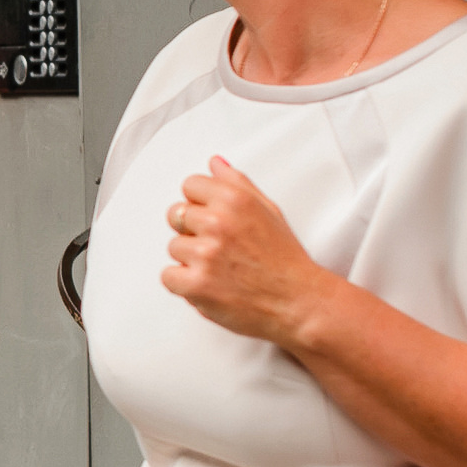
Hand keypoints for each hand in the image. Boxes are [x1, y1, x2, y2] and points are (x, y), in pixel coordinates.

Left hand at [162, 156, 336, 347]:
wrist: (298, 302)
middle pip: (176, 215)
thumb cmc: (284, 259)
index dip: (200, 203)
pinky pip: (168, 276)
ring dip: (190, 259)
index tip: (212, 218)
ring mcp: (206, 254)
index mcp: (234, 199)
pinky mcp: (197, 284)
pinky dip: (184, 284)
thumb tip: (214, 163)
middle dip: (193, 230)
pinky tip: (209, 284)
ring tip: (220, 268)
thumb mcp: (268, 210)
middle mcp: (218, 222)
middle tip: (219, 247)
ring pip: (173, 247)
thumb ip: (237, 183)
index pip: (190, 185)